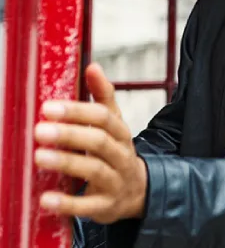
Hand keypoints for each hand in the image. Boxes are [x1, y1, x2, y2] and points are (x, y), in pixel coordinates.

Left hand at [34, 63, 146, 222]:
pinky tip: (46, 198)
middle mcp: (121, 155)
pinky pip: (87, 205)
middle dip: (70, 134)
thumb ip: (103, 97)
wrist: (137, 191)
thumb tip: (93, 65)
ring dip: (66, 162)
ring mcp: (115, 181)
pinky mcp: (106, 207)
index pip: (104, 117)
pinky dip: (67, 202)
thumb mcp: (114, 124)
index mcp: (121, 132)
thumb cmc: (116, 151)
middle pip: (99, 141)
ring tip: (39, 156)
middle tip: (39, 130)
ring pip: (94, 170)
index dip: (78, 111)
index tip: (49, 107)